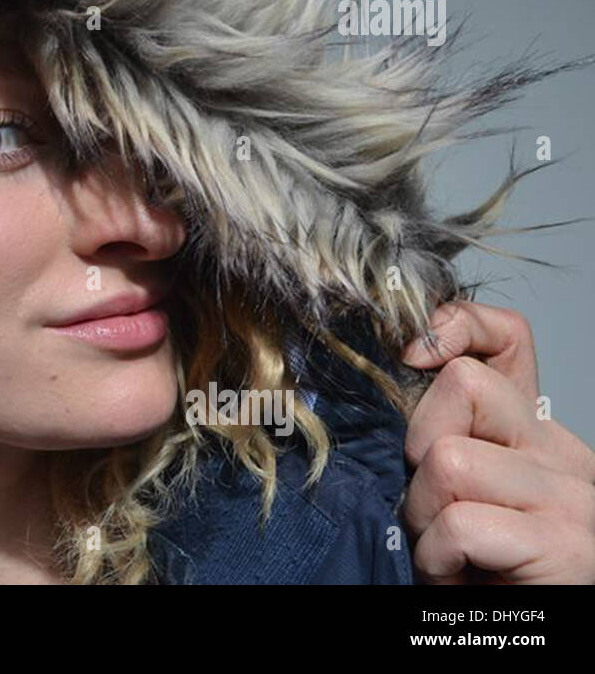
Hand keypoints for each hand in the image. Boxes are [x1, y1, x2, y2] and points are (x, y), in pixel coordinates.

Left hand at [400, 301, 594, 582]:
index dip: (453, 329)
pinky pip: (460, 525)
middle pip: (463, 386)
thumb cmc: (483, 568)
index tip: (410, 356)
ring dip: (423, 514)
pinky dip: (436, 559)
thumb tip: (391, 382)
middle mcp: (561, 454)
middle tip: (430, 501)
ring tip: (444, 549)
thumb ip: (443, 435)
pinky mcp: (563, 545)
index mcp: (536, 433)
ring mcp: (569, 498)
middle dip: (418, 442)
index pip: (507, 338)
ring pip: (448, 460)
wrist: (528, 631)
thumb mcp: (457, 488)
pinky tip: (455, 577)